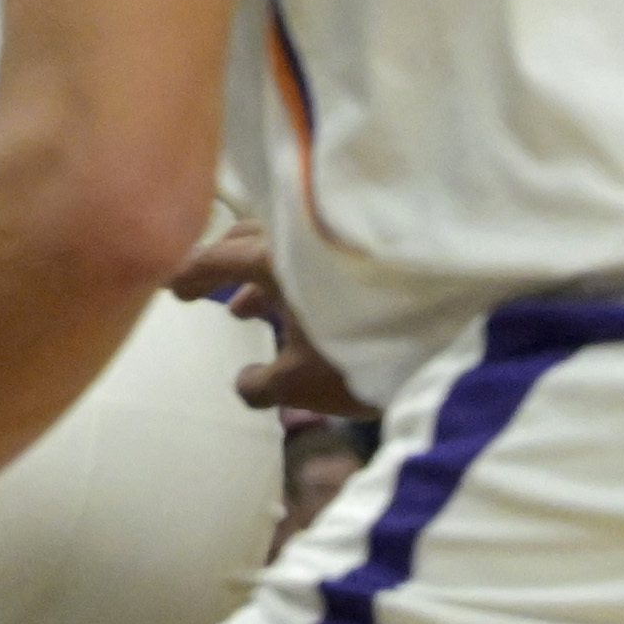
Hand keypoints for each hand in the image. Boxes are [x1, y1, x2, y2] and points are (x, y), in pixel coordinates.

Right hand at [168, 226, 358, 418]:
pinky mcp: (373, 259)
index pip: (215, 257)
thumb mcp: (301, 383)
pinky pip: (317, 261)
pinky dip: (297, 282)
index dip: (187, 274)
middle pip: (249, 239)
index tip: (168, 287)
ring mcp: (340, 245)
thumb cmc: (364, 356)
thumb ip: (262, 384)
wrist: (456, 339)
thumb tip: (244, 384)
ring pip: (286, 249)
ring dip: (260, 278)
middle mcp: (302, 240)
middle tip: (203, 288)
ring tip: (246, 312)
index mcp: (274, 259)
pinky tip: (301, 316)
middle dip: (222, 264)